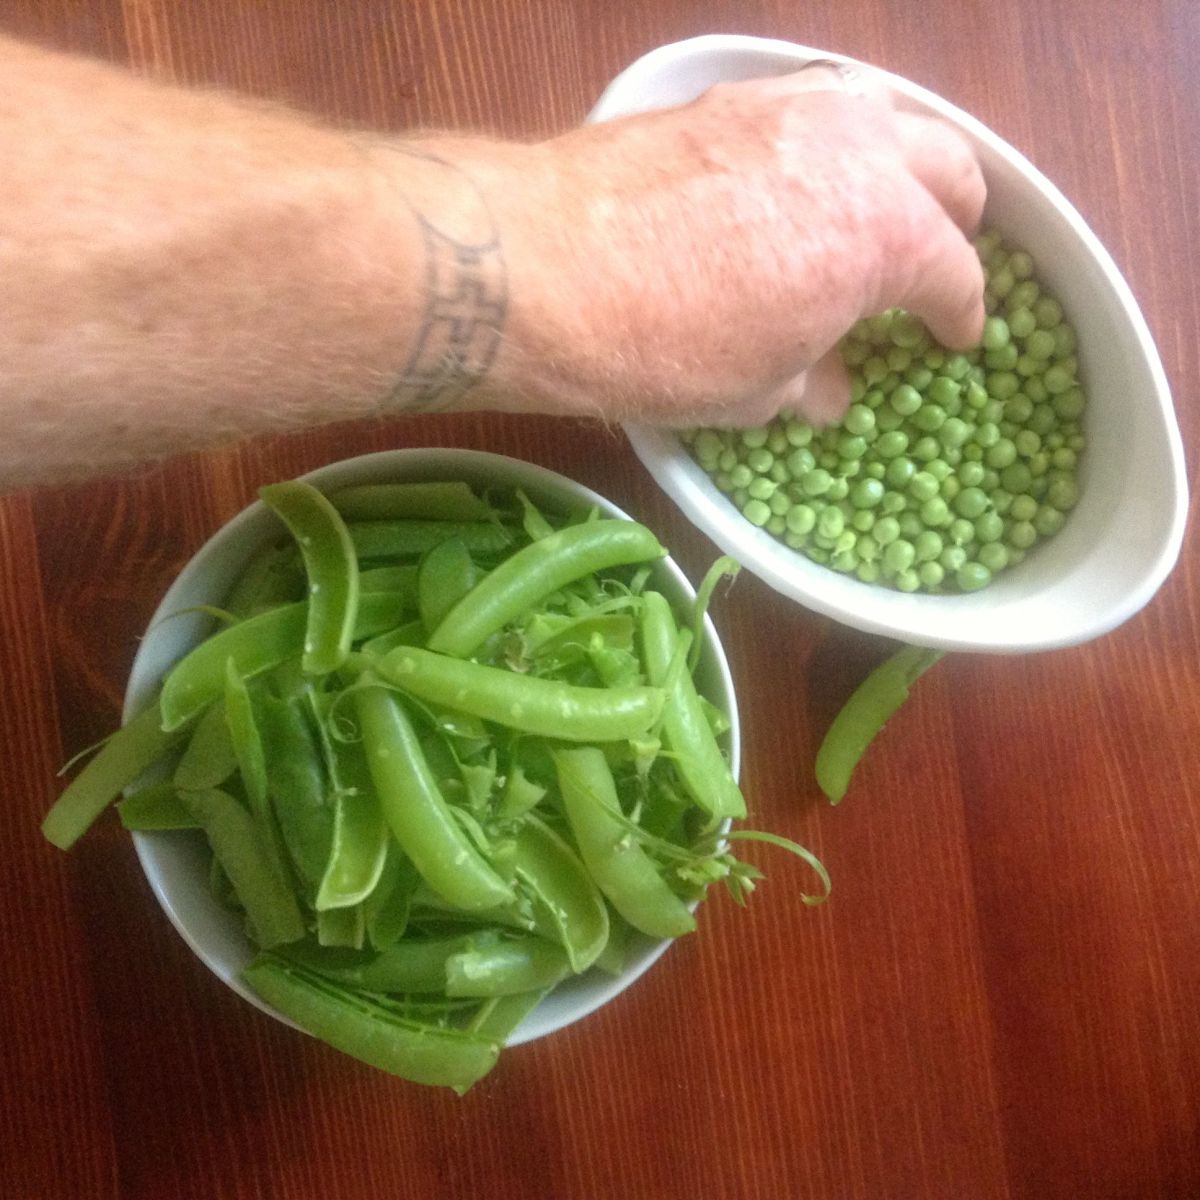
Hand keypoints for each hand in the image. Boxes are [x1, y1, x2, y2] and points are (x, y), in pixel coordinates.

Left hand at [501, 66, 985, 426]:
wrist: (545, 268)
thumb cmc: (665, 347)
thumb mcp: (755, 391)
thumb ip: (811, 380)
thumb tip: (830, 388)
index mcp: (886, 236)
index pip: (953, 275)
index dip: (961, 314)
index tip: (957, 337)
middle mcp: (858, 151)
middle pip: (948, 169)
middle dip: (957, 218)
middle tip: (942, 256)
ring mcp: (793, 108)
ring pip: (888, 114)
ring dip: (906, 157)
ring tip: (892, 198)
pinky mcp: (730, 96)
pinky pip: (815, 102)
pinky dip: (836, 135)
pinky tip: (812, 165)